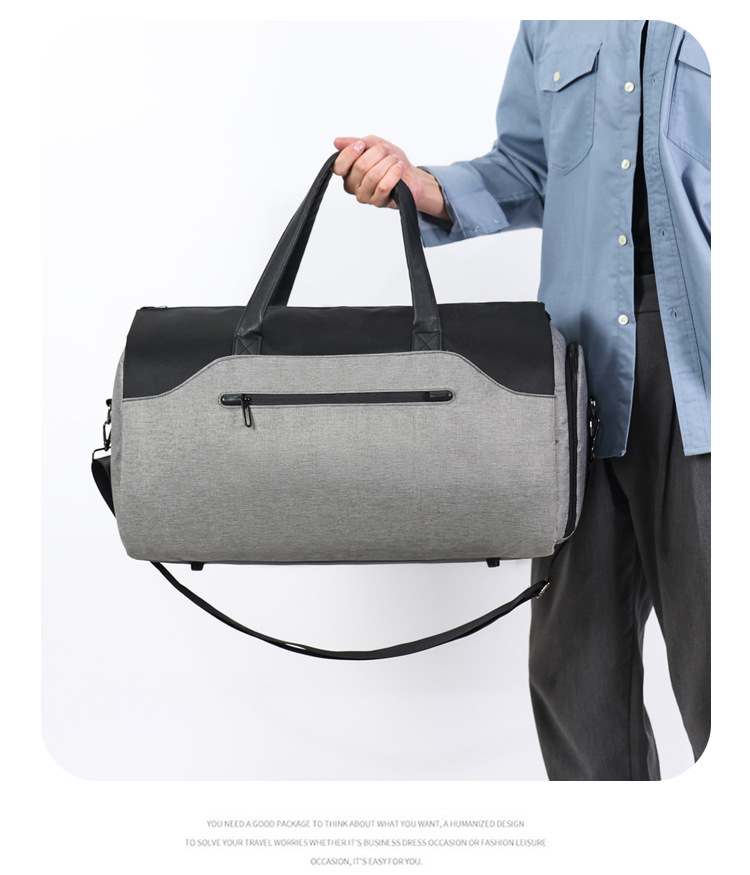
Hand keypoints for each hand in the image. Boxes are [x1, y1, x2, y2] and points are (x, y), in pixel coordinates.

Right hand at [332, 136, 447, 219]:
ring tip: (394, 159)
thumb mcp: (373, 144)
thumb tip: (337, 142)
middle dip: (377, 153)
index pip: (338, 166)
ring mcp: (365, 195)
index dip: (350, 154)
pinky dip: (394, 173)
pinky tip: (399, 167)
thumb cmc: (389, 160)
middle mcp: (352, 185)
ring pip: (373, 176)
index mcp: (347, 171)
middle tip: (386, 150)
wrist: (409, 175)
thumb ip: (356, 142)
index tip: (362, 145)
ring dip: (388, 162)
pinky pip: (383, 186)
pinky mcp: (378, 202)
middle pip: (360, 167)